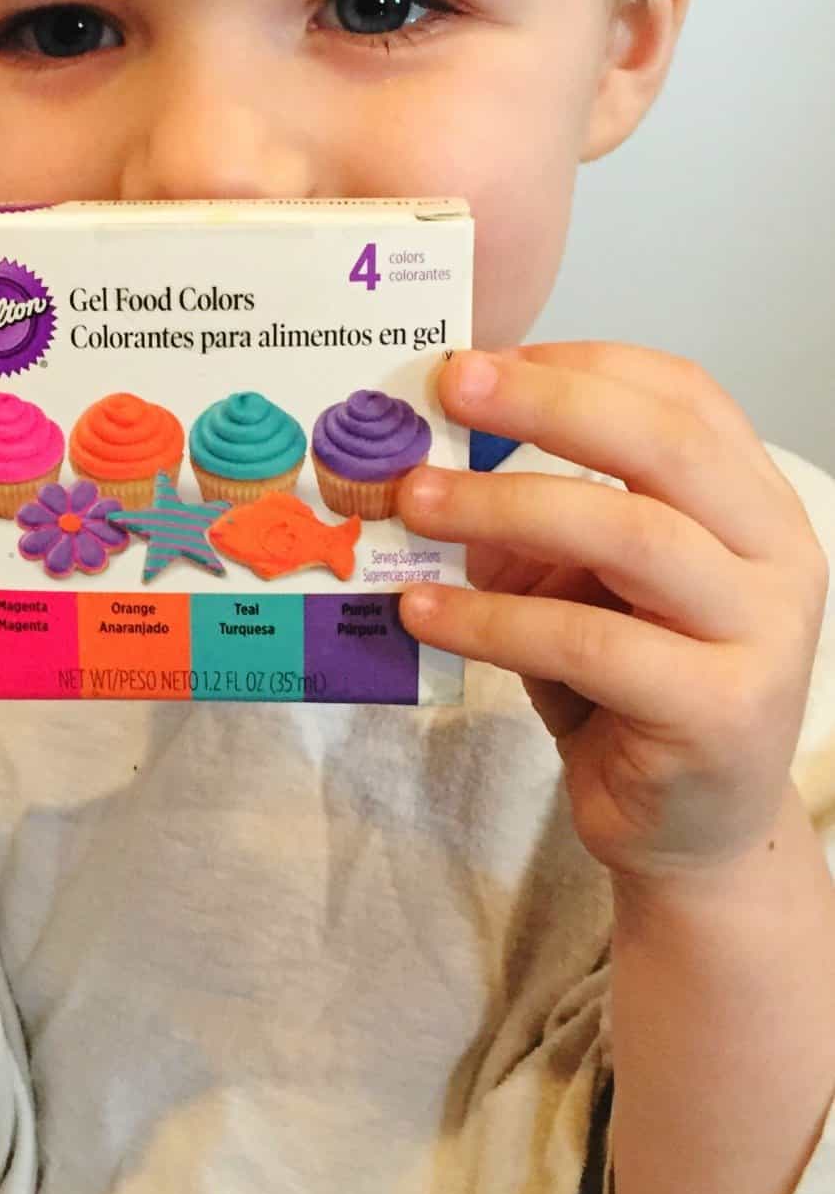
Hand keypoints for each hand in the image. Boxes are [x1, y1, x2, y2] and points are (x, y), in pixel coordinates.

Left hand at [393, 343, 828, 885]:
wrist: (694, 835)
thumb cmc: (637, 695)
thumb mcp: (592, 588)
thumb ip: (546, 526)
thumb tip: (435, 461)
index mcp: (757, 506)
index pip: (688, 398)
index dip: (587, 364)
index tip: (490, 358)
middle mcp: (777, 558)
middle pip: (667, 447)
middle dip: (550, 404)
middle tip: (451, 387)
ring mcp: (759, 636)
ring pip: (628, 536)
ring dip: (506, 507)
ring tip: (416, 499)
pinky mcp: (717, 712)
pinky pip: (588, 642)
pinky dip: (494, 619)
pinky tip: (424, 609)